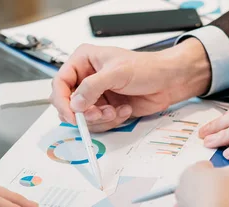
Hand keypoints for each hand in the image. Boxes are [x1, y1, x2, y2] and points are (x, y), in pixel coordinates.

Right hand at [50, 39, 210, 131]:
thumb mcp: (117, 73)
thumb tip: (75, 103)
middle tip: (99, 113)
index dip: (63, 100)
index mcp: (83, 61)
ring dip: (101, 118)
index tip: (72, 114)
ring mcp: (97, 96)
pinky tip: (125, 110)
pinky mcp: (107, 109)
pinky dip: (113, 121)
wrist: (168, 82)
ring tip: (116, 110)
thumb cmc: (147, 68)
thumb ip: (92, 87)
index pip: (60, 83)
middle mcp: (87, 79)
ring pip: (84, 117)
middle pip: (69, 104)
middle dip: (85, 113)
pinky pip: (100, 123)